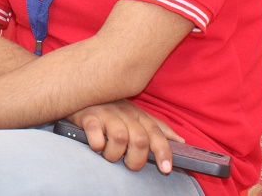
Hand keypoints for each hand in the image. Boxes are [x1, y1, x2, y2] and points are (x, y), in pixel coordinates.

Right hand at [66, 100, 182, 172]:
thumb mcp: (136, 114)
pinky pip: (96, 133)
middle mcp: (124, 112)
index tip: (166, 169)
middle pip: (140, 140)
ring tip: (110, 156)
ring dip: (115, 154)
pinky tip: (97, 146)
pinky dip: (98, 144)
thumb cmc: (111, 107)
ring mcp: (106, 113)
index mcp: (138, 114)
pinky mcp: (88, 115)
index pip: (156, 133)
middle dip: (136, 159)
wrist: (80, 91)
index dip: (163, 152)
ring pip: (120, 138)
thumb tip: (181, 141)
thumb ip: (157, 127)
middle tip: (129, 165)